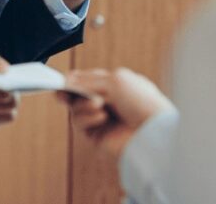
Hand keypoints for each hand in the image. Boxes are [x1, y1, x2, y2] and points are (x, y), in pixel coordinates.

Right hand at [60, 68, 174, 159]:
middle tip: (63, 92)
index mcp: (116, 84)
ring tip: (98, 104)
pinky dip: (86, 117)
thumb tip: (64, 81)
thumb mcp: (114, 80)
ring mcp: (102, 119)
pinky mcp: (96, 135)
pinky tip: (102, 116)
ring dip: (82, 104)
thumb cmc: (143, 102)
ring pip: (75, 108)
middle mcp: (108, 101)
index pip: (87, 79)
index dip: (73, 79)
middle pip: (77, 94)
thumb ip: (86, 80)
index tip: (62, 79)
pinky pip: (79, 123)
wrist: (154, 133)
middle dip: (69, 92)